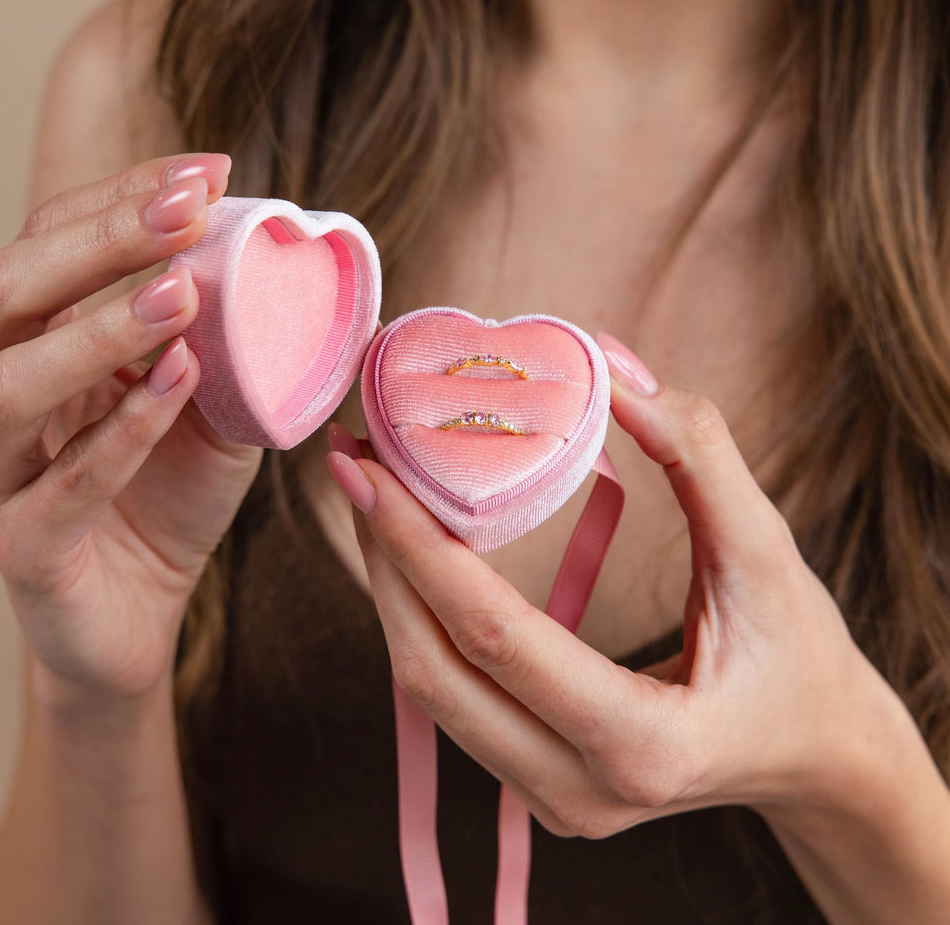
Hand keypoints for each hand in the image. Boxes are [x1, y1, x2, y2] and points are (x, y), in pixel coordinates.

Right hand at [0, 155, 261, 705]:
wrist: (141, 610)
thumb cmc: (167, 495)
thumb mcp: (206, 401)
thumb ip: (222, 337)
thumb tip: (267, 251)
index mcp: (17, 347)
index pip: (48, 244)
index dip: (121, 198)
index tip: (208, 170)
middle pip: (11, 292)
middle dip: (101, 240)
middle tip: (188, 207)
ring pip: (12, 384)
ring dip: (100, 329)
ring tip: (183, 294)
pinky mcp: (22, 547)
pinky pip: (63, 483)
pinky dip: (122, 429)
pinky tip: (178, 384)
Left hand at [326, 338, 901, 838]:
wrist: (813, 752)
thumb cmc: (799, 656)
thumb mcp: (767, 551)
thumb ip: (697, 455)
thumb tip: (609, 370)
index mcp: (644, 745)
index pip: (495, 638)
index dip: (419, 545)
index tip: (368, 465)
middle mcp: (581, 792)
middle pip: (433, 670)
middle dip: (382, 558)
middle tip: (356, 460)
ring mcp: (551, 800)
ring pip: (428, 689)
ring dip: (390, 585)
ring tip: (374, 491)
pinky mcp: (536, 783)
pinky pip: (451, 695)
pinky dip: (420, 617)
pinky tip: (413, 549)